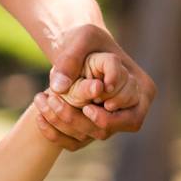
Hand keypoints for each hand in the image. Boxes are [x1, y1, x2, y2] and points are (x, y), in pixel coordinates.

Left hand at [34, 24, 154, 151]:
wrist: (75, 54)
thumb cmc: (86, 42)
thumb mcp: (81, 39)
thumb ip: (72, 59)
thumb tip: (60, 86)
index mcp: (141, 87)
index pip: (133, 107)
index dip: (115, 106)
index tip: (95, 97)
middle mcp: (131, 110)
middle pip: (113, 127)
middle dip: (88, 118)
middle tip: (67, 104)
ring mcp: (111, 123)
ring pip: (93, 135)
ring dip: (67, 122)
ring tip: (45, 100)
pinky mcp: (91, 132)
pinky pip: (74, 142)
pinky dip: (56, 133)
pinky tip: (39, 116)